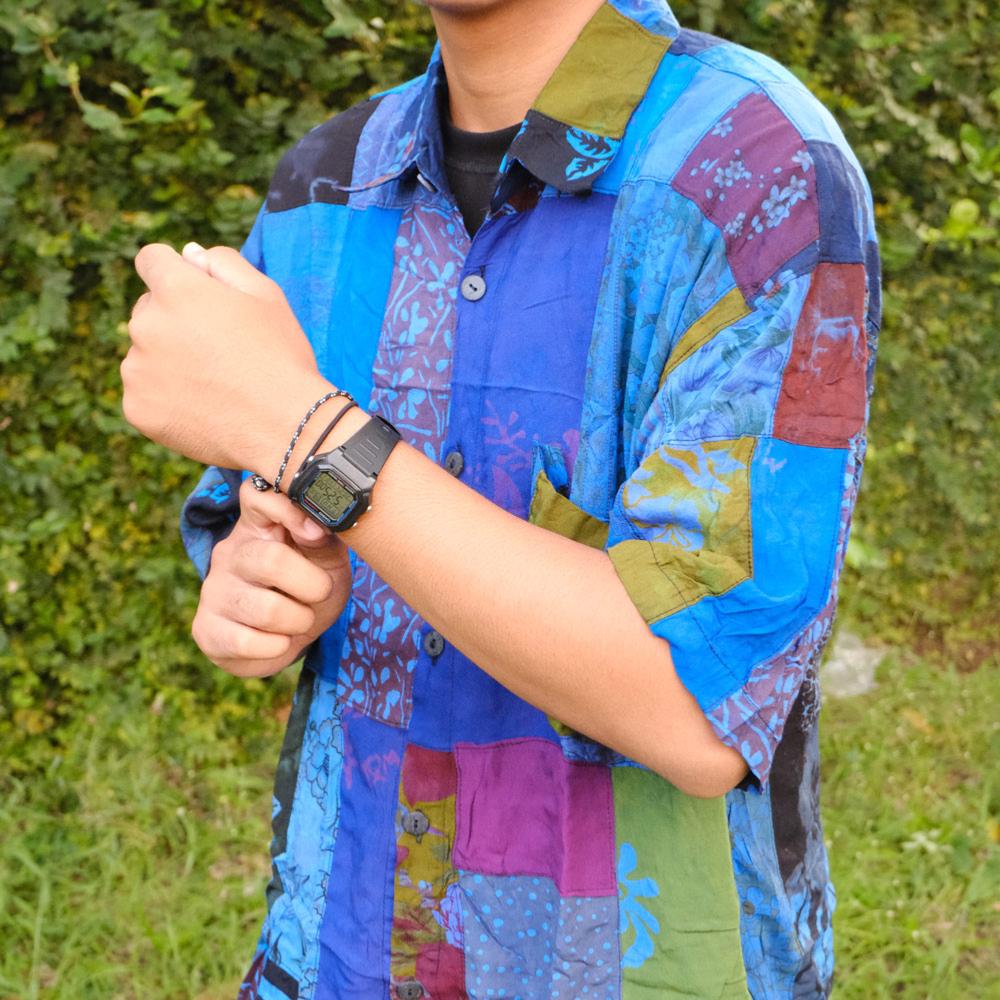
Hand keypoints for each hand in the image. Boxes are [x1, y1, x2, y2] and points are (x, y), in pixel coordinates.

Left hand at [121, 241, 331, 471]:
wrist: (286, 427)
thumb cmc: (281, 357)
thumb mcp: (267, 295)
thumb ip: (223, 263)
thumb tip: (189, 253)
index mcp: (176, 289)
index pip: (151, 260)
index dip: (176, 273)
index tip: (195, 296)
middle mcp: (146, 324)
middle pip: (148, 309)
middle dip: (175, 320)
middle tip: (219, 350)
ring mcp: (137, 369)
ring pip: (145, 354)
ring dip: (169, 361)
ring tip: (214, 384)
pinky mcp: (136, 408)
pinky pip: (144, 393)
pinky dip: (166, 399)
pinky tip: (203, 407)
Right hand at [191, 477, 352, 677]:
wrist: (292, 636)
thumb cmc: (310, 585)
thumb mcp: (327, 559)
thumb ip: (323, 538)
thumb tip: (314, 527)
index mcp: (258, 525)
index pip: (255, 494)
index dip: (287, 510)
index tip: (315, 534)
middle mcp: (229, 552)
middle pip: (271, 561)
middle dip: (313, 586)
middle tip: (320, 593)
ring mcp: (213, 590)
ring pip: (265, 610)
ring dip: (299, 621)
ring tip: (300, 619)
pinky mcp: (205, 630)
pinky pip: (247, 643)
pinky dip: (277, 648)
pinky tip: (278, 640)